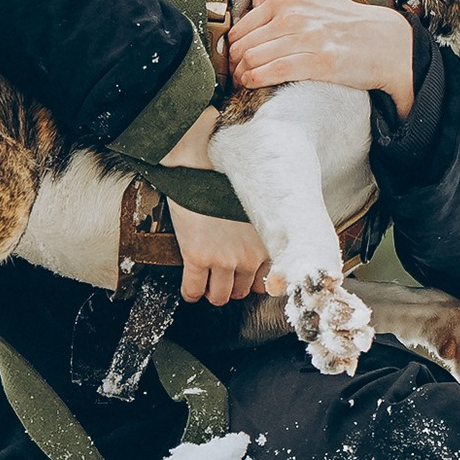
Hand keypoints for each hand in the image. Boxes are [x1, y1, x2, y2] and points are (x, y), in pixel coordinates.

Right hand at [160, 107, 272, 304]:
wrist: (204, 162)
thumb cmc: (233, 177)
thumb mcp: (261, 207)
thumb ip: (264, 230)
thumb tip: (263, 242)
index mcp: (268, 243)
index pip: (266, 282)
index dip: (252, 281)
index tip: (244, 276)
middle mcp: (250, 257)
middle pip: (242, 292)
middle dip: (232, 286)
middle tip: (222, 277)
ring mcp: (222, 259)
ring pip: (219, 296)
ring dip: (212, 292)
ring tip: (206, 283)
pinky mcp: (197, 256)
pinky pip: (193, 290)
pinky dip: (191, 293)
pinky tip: (190, 289)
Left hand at [225, 0, 416, 112]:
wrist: (384, 41)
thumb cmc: (346, 19)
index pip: (243, 24)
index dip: (234, 44)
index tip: (234, 56)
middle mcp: (294, 14)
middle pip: (244, 43)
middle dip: (234, 61)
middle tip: (234, 72)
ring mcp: (306, 38)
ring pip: (254, 57)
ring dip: (241, 73)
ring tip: (242, 81)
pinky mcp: (318, 61)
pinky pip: (274, 71)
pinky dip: (255, 80)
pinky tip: (251, 84)